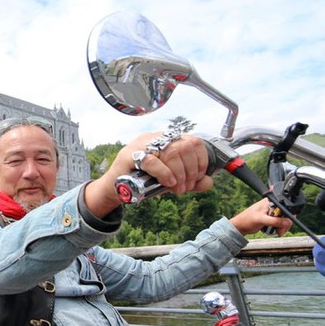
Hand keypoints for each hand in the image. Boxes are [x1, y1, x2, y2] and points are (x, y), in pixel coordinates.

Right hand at [86, 131, 212, 216]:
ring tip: (177, 188)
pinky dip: (165, 172)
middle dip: (191, 170)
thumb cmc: (142, 181)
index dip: (201, 160)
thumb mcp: (171, 181)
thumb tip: (209, 182)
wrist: (116, 188)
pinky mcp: (129, 155)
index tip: (198, 177)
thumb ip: (191, 182)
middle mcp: (155, 138)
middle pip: (184, 146)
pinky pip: (152, 160)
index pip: (193, 141)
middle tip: (185, 186)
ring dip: (180, 173)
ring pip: (171, 151)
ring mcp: (141, 144)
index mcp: (167, 139)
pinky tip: (169, 182)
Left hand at [230, 198, 292, 235]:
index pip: (285, 207)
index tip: (285, 224)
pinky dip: (280, 228)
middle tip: (280, 230)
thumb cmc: (246, 220)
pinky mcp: (271, 218)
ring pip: (284, 219)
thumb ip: (275, 221)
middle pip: (286, 214)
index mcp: (270, 202)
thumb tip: (287, 222)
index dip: (288, 216)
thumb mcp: (261, 220)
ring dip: (283, 227)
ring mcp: (272, 212)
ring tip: (278, 232)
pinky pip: (280, 223)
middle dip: (285, 224)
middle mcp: (272, 205)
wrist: (240, 227)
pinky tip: (276, 230)